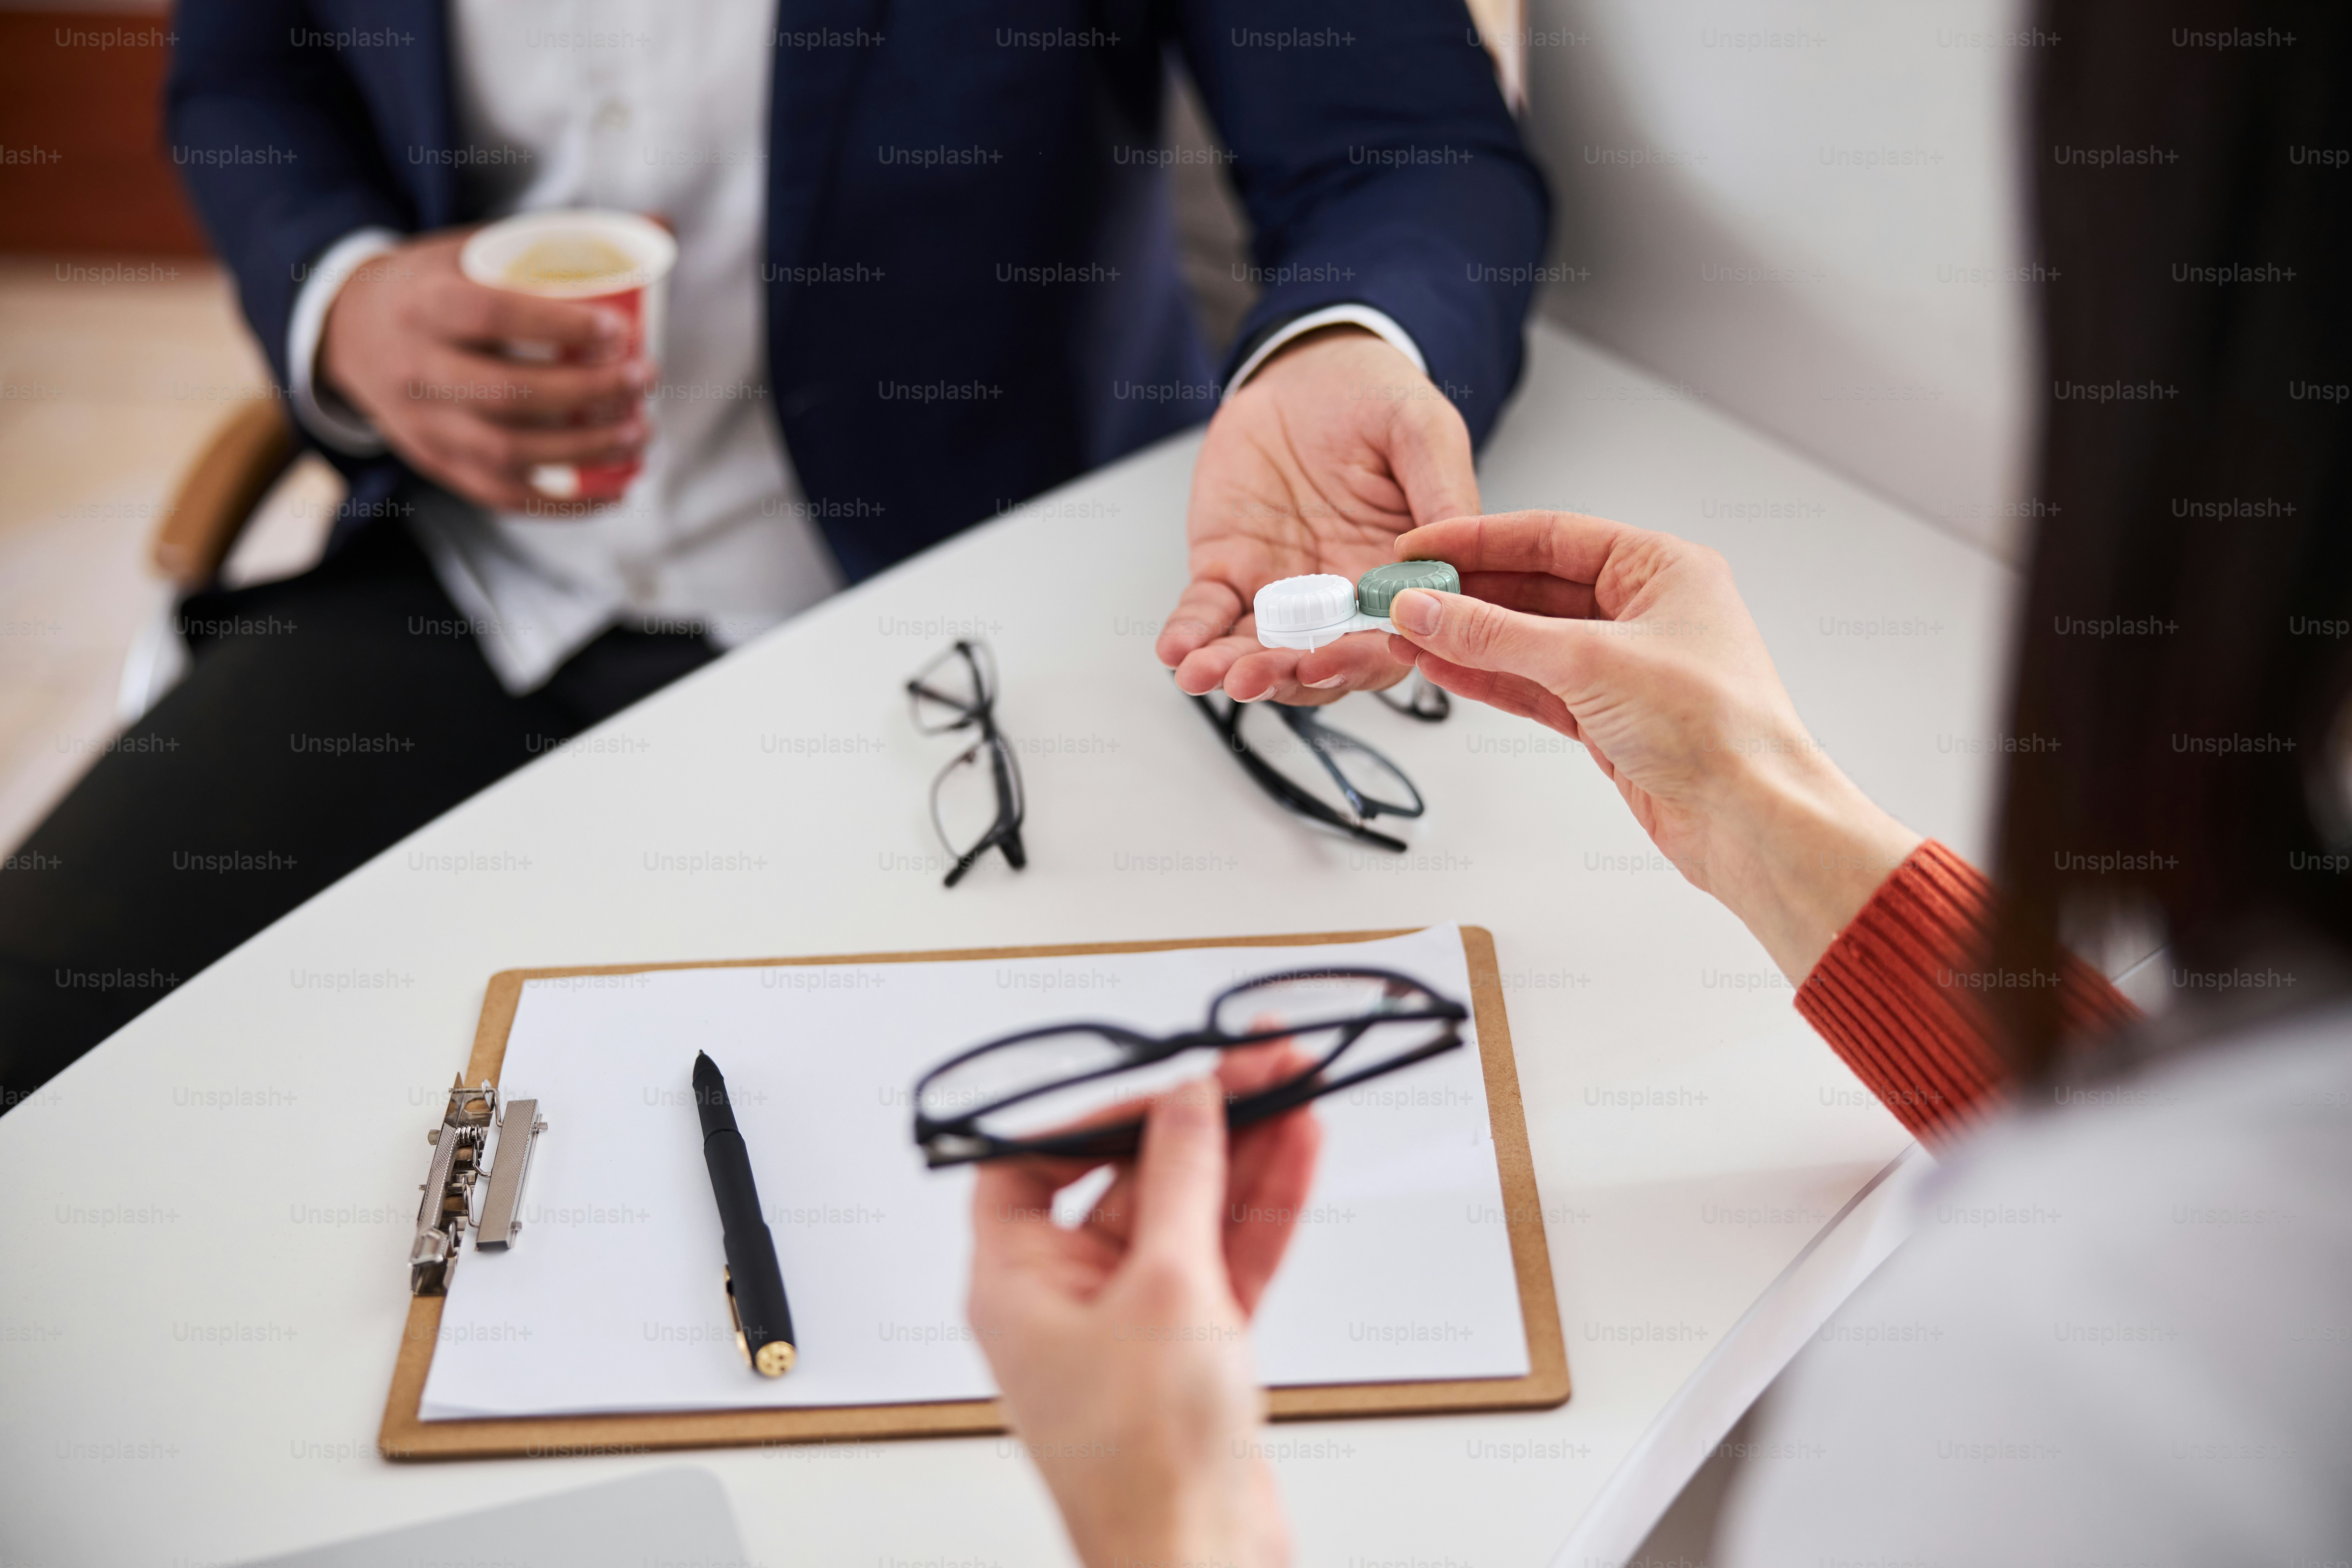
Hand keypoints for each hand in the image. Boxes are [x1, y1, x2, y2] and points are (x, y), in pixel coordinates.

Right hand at [317, 230, 650, 510]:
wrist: (351, 329)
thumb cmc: (436, 284)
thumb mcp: (474, 248)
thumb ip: (558, 242)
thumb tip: (660, 225)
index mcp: (425, 304)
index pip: (492, 317)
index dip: (560, 325)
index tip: (620, 330)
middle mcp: (416, 369)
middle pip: (507, 393)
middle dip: (588, 392)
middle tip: (645, 380)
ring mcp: (423, 425)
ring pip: (509, 452)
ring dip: (587, 451)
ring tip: (640, 433)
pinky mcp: (436, 463)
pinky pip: (502, 495)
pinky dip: (563, 502)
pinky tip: (614, 490)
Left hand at [968, 1045, 1321, 1567]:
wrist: (1199, 1561)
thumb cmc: (1145, 1465)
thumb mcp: (1164, 1288)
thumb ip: (1180, 1180)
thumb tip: (1188, 1103)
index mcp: (1018, 1282)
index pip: (1030, 1165)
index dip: (1088, 1116)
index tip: (1155, 1083)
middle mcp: (1069, 1297)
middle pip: (1131, 1180)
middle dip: (1199, 1121)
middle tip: (1255, 1068)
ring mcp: (1136, 1322)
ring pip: (1192, 1212)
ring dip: (1245, 1153)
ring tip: (1294, 1090)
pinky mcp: (1195, 1347)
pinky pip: (1227, 1255)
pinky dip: (1263, 1207)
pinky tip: (1298, 1151)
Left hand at [1159, 327, 1478, 704]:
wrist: (1310, 370)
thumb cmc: (1376, 399)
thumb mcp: (1424, 431)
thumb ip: (1443, 494)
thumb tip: (1451, 566)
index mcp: (1393, 578)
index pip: (1380, 645)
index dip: (1354, 662)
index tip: (1326, 663)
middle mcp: (1336, 596)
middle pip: (1313, 661)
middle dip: (1281, 677)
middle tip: (1251, 679)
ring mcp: (1279, 587)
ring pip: (1256, 647)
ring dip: (1230, 668)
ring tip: (1203, 673)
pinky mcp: (1229, 567)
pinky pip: (1207, 611)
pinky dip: (1190, 632)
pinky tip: (1175, 648)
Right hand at [1382, 511, 1922, 980]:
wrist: (1753, 820)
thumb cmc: (1720, 728)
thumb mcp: (1591, 661)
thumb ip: (1498, 635)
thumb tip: (1428, 609)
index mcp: (1663, 569)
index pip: (1552, 537)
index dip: (1479, 540)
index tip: (1420, 546)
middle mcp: (1646, 611)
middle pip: (1535, 587)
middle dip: (1465, 593)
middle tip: (1403, 595)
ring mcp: (1625, 666)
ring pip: (1528, 640)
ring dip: (1467, 638)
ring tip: (1405, 633)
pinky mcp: (1609, 718)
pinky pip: (1534, 685)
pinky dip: (1489, 677)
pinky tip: (1442, 667)